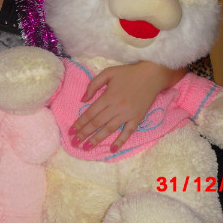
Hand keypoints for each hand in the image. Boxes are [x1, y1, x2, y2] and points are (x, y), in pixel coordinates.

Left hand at [69, 62, 186, 151]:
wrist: (151, 75)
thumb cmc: (128, 73)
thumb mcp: (108, 72)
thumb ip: (93, 85)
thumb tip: (82, 100)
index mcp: (108, 96)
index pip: (90, 113)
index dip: (80, 123)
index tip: (71, 131)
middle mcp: (116, 107)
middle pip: (97, 123)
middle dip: (84, 134)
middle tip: (74, 142)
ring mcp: (127, 114)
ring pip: (109, 129)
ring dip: (97, 139)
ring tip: (86, 147)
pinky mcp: (137, 118)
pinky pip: (128, 132)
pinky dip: (120, 141)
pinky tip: (112, 149)